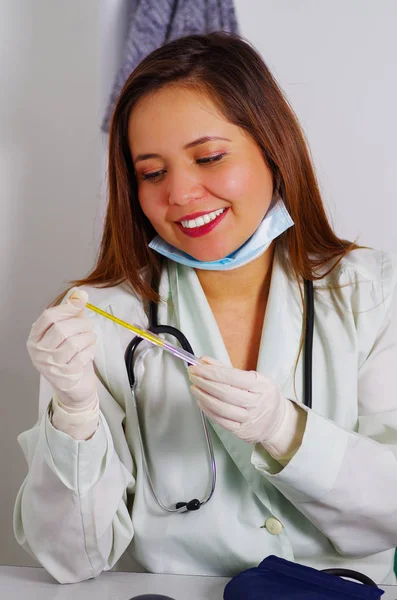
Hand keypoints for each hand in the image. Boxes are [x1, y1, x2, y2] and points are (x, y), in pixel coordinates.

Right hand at [27, 289, 97, 409]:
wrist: (73, 388)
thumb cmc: (69, 357)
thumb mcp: (67, 333)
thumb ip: (72, 313)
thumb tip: (80, 293)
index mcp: (35, 338)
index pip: (48, 317)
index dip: (67, 307)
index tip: (81, 301)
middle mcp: (39, 352)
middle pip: (62, 329)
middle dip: (81, 324)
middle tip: (89, 326)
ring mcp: (51, 366)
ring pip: (74, 342)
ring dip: (88, 337)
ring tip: (91, 338)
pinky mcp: (65, 376)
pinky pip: (82, 356)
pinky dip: (91, 350)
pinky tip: (90, 351)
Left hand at [188, 356, 305, 457]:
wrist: (277, 421)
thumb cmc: (263, 396)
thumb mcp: (254, 378)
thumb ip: (227, 369)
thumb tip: (204, 361)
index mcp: (260, 385)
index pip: (231, 376)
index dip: (211, 372)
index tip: (197, 367)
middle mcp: (256, 402)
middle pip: (224, 392)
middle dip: (204, 382)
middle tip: (192, 375)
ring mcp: (249, 419)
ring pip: (220, 407)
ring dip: (203, 396)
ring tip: (194, 387)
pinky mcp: (241, 431)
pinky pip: (220, 420)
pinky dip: (208, 410)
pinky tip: (201, 401)